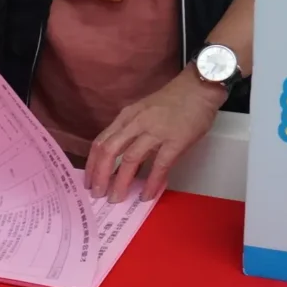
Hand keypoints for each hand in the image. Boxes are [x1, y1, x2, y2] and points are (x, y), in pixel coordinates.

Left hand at [85, 71, 225, 202]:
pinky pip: (159, 165)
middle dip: (100, 175)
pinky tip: (147, 195)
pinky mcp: (175, 140)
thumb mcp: (143, 112)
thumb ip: (131, 131)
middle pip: (109, 151)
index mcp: (126, 117)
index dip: (91, 164)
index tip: (88, 181)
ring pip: (129, 159)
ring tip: (117, 198)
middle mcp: (136, 123)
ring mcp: (155, 131)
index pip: (101, 142)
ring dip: (120, 182)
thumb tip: (122, 160)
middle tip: (96, 194)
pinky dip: (151, 182)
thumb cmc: (173, 101)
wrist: (199, 87)